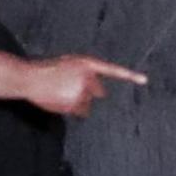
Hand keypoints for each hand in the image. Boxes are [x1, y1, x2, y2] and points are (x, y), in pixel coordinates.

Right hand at [27, 55, 147, 117]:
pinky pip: (79, 112)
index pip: (112, 70)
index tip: (144, 80)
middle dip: (89, 94)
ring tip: (61, 94)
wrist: (31, 78)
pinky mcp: (75, 104)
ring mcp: (83, 92)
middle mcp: (88, 78)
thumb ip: (84, 73)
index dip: (129, 76)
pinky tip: (59, 101)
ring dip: (78, 103)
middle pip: (99, 92)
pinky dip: (71, 110)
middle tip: (72, 91)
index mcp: (87, 64)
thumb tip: (92, 89)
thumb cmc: (46, 69)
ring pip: (87, 105)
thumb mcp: (69, 64)